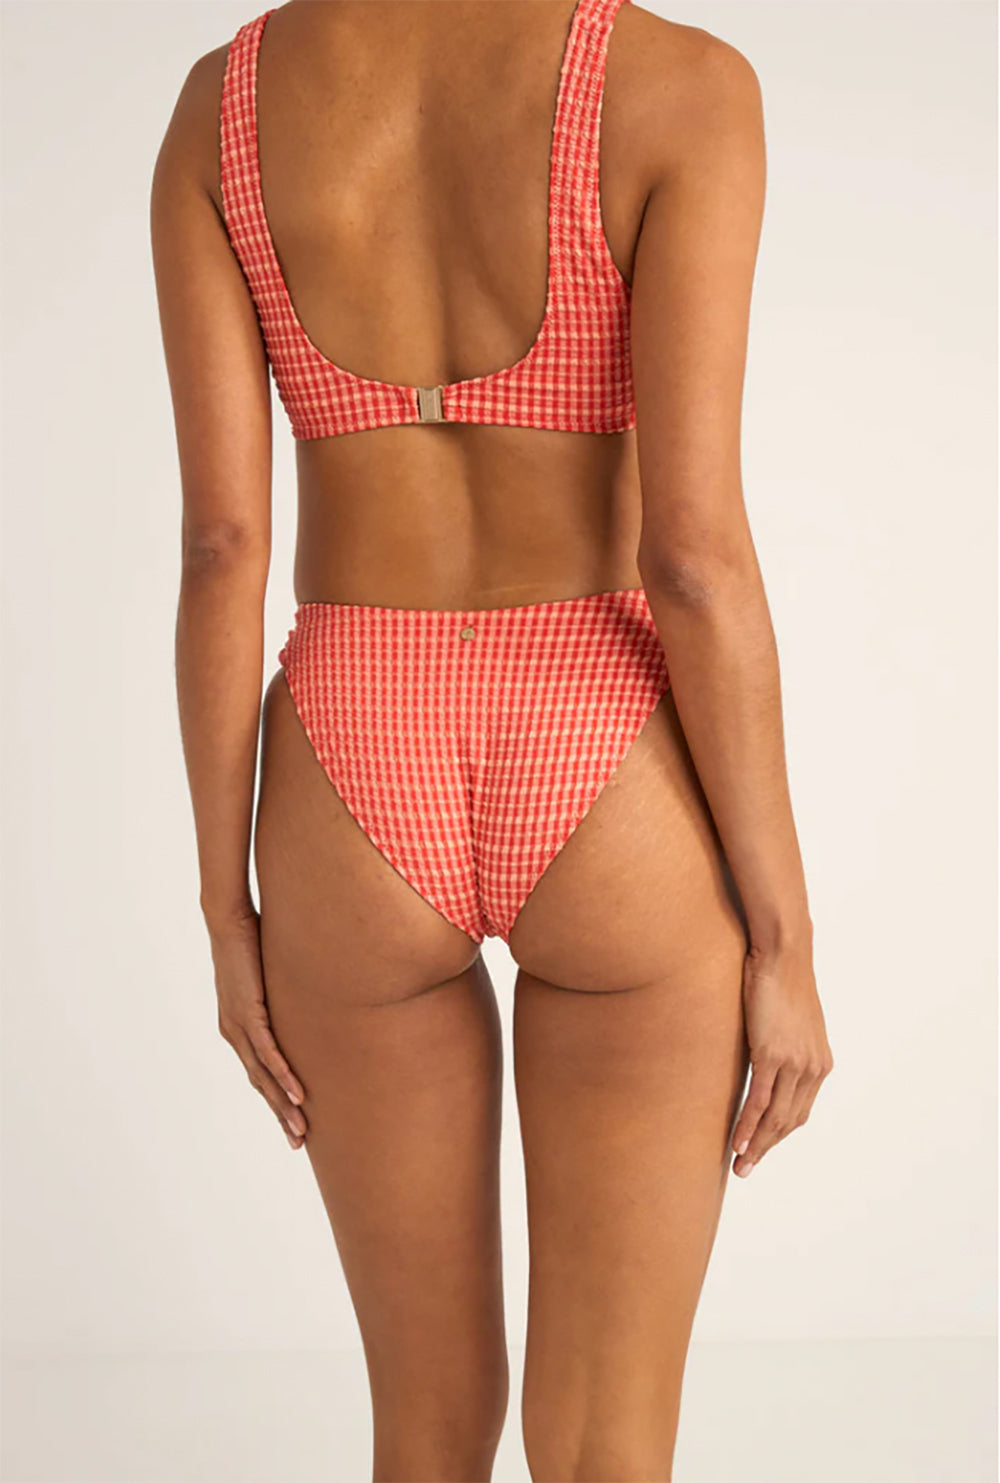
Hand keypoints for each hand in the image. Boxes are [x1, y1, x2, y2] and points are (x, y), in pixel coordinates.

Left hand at [208, 908, 307, 1149]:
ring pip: (263, 1075)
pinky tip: (297, 1093)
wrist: (228, 918)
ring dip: (283, 1104)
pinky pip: (267, 1051)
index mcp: (238, 1027)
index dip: (276, 1100)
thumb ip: (284, 993)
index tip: (294, 1123)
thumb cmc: (251, 941)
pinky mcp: (247, 1012)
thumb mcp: (272, 976)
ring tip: (301, 1128)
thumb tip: (309, 996)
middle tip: (299, 1141)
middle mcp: (234, 1032)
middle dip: (281, 1114)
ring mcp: (239, 1025)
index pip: (259, 1072)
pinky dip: (282, 1074)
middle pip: (260, 1083)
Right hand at [731, 939, 832, 1176]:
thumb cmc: (779, 978)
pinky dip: (748, 1126)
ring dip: (756, 1145)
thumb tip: (765, 1054)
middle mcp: (812, 1068)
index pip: (799, 1111)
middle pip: (789, 1122)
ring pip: (775, 1118)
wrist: (782, 953)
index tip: (759, 1149)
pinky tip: (737, 1142)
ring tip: (740, 1164)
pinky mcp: (772, 1055)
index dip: (778, 1134)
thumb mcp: (788, 1019)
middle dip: (767, 1148)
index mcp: (819, 1063)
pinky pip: (760, 1101)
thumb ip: (783, 1043)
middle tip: (747, 1168)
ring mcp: (794, 1064)